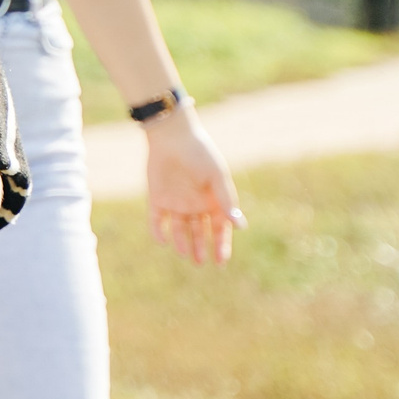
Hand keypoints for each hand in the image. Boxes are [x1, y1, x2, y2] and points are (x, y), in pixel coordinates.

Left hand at [145, 107, 241, 266]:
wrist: (172, 136)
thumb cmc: (200, 154)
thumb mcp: (216, 178)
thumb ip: (226, 202)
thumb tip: (241, 227)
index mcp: (213, 200)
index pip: (219, 228)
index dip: (221, 245)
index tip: (221, 261)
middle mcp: (195, 204)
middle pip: (199, 232)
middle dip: (201, 248)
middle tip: (201, 262)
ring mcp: (176, 203)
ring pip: (180, 230)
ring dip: (182, 243)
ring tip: (185, 255)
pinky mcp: (157, 199)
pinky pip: (157, 221)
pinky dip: (159, 232)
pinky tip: (163, 241)